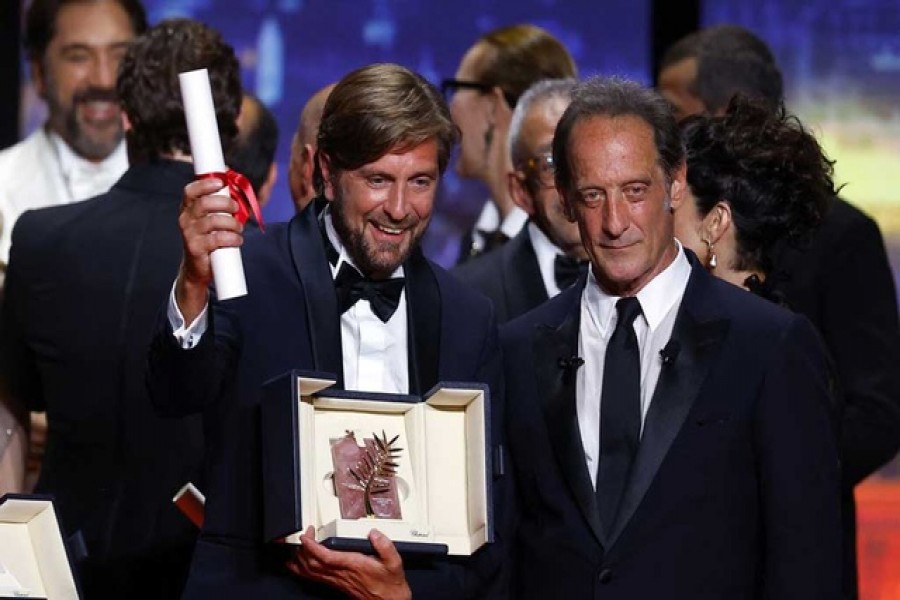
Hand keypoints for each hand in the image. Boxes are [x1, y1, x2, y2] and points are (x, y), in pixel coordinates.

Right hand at [175, 178, 243, 321]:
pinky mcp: (195, 248)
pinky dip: (232, 238)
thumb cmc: (209, 239)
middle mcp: (185, 219)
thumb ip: (221, 203)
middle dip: (225, 203)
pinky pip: (217, 239)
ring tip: (239, 228)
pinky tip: (237, 240)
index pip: (190, 191)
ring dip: (232, 223)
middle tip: (236, 208)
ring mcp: (189, 233)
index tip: (221, 182)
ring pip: (213, 221)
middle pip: (204, 203)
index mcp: (188, 208)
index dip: (205, 184)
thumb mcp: (212, 219)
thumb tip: (236, 183)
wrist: (198, 268)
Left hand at [286, 527, 411, 599]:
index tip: (306, 536)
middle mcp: (342, 574)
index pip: (325, 556)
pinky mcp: (337, 585)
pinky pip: (315, 578)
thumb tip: (374, 533)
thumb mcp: (394, 562)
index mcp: (353, 565)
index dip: (312, 546)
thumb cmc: (390, 584)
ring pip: (311, 573)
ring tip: (297, 548)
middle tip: (305, 535)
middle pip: (312, 564)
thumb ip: (385, 546)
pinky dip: (304, 570)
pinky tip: (300, 565)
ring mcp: (337, 581)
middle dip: (303, 549)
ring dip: (300, 561)